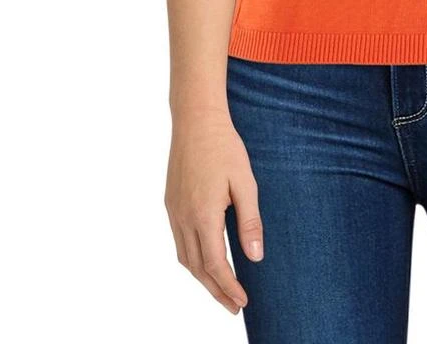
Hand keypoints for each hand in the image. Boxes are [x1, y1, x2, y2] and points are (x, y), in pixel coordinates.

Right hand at [164, 107, 262, 313]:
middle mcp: (183, 218)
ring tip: (221, 289)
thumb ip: (250, 221)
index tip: (242, 303)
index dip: (228, 287)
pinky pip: (179, 242)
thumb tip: (255, 258)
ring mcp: (173, 211)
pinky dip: (192, 259)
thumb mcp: (245, 182)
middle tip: (233, 307)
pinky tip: (204, 260)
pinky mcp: (170, 203)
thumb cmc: (225, 147)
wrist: (196, 120)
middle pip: (197, 268)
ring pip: (184, 258)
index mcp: (203, 215)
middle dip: (215, 290)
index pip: (214, 264)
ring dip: (202, 278)